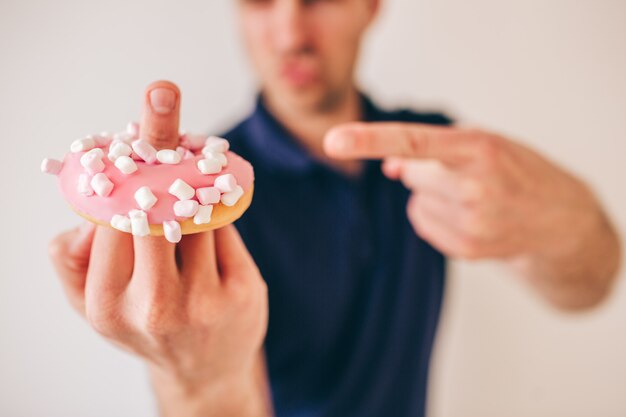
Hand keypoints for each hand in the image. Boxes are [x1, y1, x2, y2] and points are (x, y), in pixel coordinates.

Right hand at [49, 81, 269, 414]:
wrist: (205, 371)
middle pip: (157, 206)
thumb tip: (77, 219)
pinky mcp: (243, 293)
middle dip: (161, 152)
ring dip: (193, 179)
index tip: (133, 131)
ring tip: (190, 159)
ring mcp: (204, 301)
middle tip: (162, 102)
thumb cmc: (148, 326)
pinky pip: (225, 227)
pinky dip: (218, 208)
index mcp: (107, 303)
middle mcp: (154, 305)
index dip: (125, 169)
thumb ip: (72, 267)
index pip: (112, 217)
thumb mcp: (98, 309)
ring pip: (197, 211)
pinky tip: (215, 200)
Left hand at [325, 122, 620, 308]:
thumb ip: (432, 148)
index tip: (333, 141)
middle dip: (424, 169)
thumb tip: (389, 166)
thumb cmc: (517, 170)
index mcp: (480, 148)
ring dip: (431, 194)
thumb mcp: (482, 144)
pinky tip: (469, 216)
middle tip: (460, 172)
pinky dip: (435, 215)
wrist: (559, 219)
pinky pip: (422, 223)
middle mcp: (475, 186)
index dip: (370, 140)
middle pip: (412, 174)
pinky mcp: (467, 249)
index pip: (414, 141)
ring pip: (415, 200)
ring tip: (471, 197)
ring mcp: (472, 223)